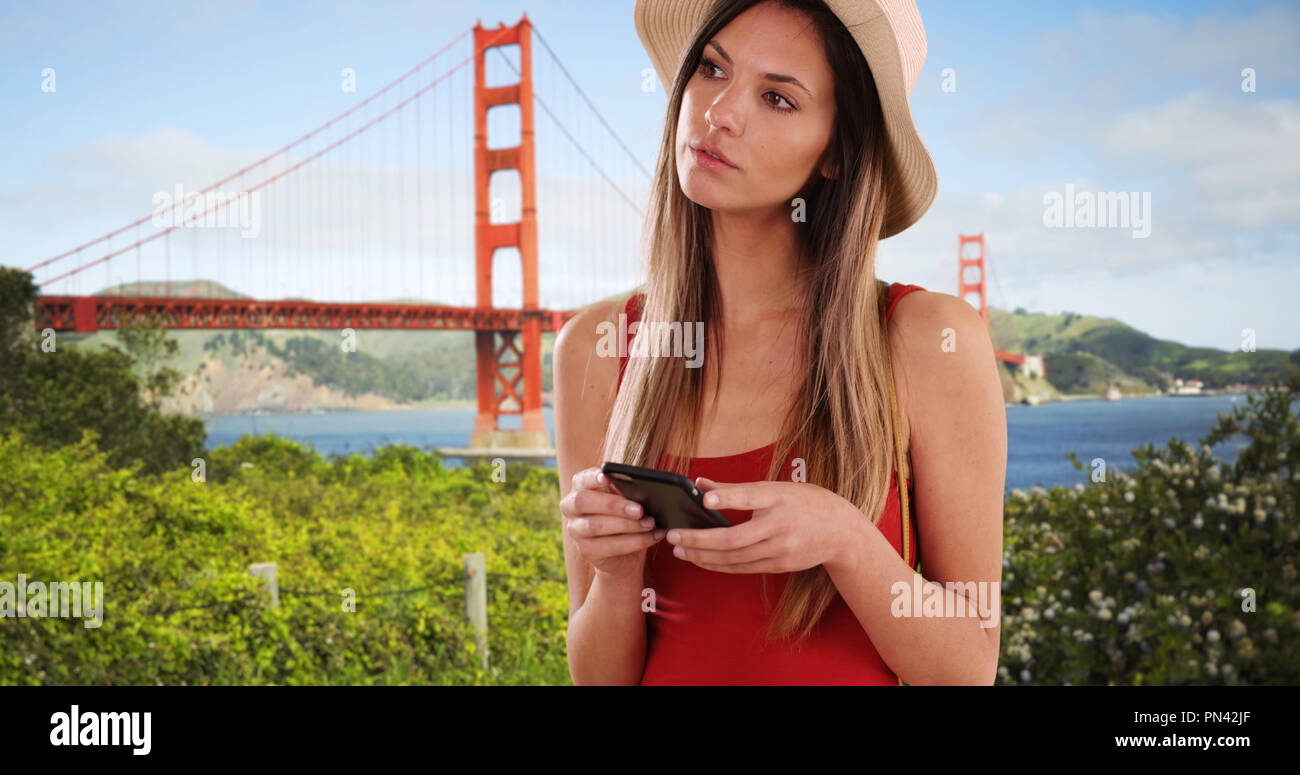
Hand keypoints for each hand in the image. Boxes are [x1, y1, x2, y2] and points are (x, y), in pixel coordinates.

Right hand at [561, 467, 665, 581]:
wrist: (624, 552)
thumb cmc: (625, 514)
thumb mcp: (626, 498)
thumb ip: (626, 490)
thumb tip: (640, 487)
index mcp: (580, 487)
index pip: (580, 479)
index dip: (592, 478)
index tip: (606, 476)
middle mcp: (571, 507)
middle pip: (583, 502)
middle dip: (613, 505)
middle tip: (639, 509)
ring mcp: (575, 530)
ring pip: (596, 526)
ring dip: (627, 525)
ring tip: (650, 523)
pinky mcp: (586, 550)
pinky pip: (610, 546)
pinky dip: (635, 541)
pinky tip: (652, 536)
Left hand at [666, 477, 858, 573]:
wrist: (842, 532)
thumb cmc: (805, 502)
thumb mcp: (777, 487)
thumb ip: (737, 489)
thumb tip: (699, 484)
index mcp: (780, 497)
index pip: (750, 497)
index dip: (727, 499)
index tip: (704, 499)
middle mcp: (780, 524)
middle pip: (734, 538)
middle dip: (699, 539)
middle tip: (672, 535)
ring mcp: (781, 548)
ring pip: (734, 558)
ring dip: (703, 555)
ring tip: (679, 549)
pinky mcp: (780, 564)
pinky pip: (742, 568)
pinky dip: (718, 565)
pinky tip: (701, 559)